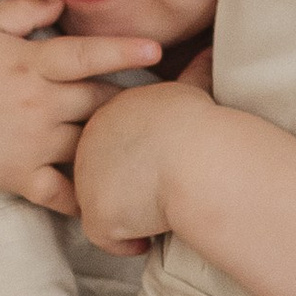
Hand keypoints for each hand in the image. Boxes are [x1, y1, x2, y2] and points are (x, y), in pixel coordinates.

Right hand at [0, 0, 156, 214]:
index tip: (155, 50)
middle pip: (101, 102)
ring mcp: (32, 143)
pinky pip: (64, 193)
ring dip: (113, 143)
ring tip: (139, 144)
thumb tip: (60, 1)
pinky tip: (107, 198)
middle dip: (128, 101)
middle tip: (155, 102)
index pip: (87, 55)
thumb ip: (23, 9)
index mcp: (32, 63)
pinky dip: (87, 197)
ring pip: (90, 144)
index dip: (123, 51)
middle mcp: (39, 103)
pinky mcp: (20, 177)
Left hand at [72, 71, 220, 253]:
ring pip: (95, 205)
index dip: (131, 156)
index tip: (155, 165)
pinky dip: (125, 243)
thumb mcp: (190, 91)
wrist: (194, 157)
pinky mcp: (94, 214)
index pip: (106, 138)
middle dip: (115, 185)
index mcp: (108, 112)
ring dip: (121, 215)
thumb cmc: (199, 125)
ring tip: (154, 212)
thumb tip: (209, 52)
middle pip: (91, 170)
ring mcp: (85, 180)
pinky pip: (105, 238)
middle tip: (152, 191)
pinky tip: (146, 240)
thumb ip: (190, 75)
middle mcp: (86, 143)